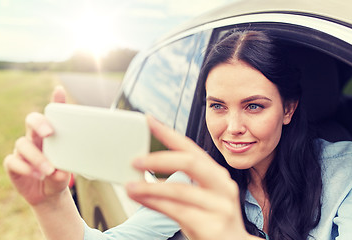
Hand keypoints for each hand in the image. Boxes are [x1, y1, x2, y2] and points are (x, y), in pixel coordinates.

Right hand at [4, 86, 70, 205]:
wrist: (48, 194)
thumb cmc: (59, 175)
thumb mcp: (67, 172)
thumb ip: (65, 170)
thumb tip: (61, 171)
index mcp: (51, 135)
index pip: (52, 115)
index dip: (55, 101)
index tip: (59, 90)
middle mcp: (35, 138)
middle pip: (32, 120)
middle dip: (39, 123)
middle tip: (49, 132)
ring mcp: (23, 150)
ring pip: (23, 143)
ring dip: (37, 157)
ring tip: (49, 170)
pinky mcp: (13, 164)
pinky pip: (13, 161)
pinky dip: (25, 168)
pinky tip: (36, 175)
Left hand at [126, 116, 253, 239]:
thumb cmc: (212, 219)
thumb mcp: (202, 195)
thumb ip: (181, 182)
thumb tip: (145, 169)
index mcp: (217, 174)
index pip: (191, 148)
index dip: (169, 133)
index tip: (149, 120)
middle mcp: (222, 186)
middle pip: (190, 162)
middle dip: (159, 159)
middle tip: (135, 160)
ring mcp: (220, 206)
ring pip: (179, 189)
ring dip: (149, 186)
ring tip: (130, 186)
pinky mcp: (211, 226)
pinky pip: (177, 211)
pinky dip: (155, 203)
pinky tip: (141, 199)